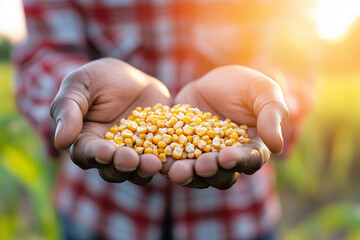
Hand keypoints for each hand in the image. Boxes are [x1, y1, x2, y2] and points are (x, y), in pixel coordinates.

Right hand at [50, 58, 170, 184]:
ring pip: (138, 169)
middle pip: (113, 168)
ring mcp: (136, 152)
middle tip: (130, 160)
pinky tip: (175, 156)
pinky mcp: (158, 146)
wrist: (130, 77)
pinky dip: (168, 159)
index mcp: (86, 142)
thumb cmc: (98, 79)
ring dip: (144, 168)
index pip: (87, 154)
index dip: (96, 155)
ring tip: (154, 163)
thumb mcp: (79, 85)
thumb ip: (68, 109)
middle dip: (122, 165)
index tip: (105, 151)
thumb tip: (61, 141)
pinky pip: (163, 157)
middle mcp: (111, 153)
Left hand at [170, 65, 288, 188]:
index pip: (249, 160)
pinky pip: (174, 160)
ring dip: (188, 174)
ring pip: (196, 173)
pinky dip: (167, 163)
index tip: (228, 156)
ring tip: (178, 170)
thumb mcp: (262, 91)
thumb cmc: (244, 85)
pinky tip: (159, 160)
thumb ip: (272, 115)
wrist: (212, 81)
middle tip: (203, 165)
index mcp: (252, 149)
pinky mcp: (181, 149)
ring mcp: (202, 156)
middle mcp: (227, 159)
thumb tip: (277, 146)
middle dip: (212, 171)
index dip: (239, 161)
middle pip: (222, 174)